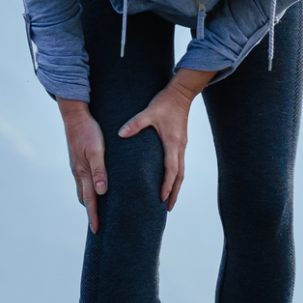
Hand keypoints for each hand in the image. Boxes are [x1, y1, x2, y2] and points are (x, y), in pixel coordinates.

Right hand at [57, 99, 106, 231]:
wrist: (75, 116)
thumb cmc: (89, 132)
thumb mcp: (97, 150)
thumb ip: (99, 171)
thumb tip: (102, 192)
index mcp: (83, 172)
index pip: (90, 200)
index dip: (93, 215)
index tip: (96, 230)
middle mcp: (78, 173)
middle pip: (85, 198)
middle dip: (91, 212)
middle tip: (97, 227)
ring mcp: (77, 167)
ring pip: (83, 190)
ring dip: (89, 202)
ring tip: (97, 212)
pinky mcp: (78, 161)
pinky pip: (83, 180)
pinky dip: (89, 189)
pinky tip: (96, 189)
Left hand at [119, 69, 210, 210]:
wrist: (181, 94)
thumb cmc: (165, 103)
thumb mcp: (149, 112)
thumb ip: (135, 124)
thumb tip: (120, 134)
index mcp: (172, 143)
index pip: (172, 169)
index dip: (167, 185)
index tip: (162, 198)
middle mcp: (179, 147)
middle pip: (180, 176)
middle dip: (174, 193)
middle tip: (168, 208)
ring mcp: (181, 146)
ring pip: (181, 172)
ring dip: (176, 186)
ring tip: (169, 200)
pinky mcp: (179, 143)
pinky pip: (179, 164)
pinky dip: (175, 176)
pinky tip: (169, 181)